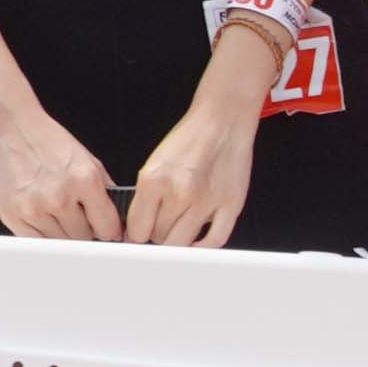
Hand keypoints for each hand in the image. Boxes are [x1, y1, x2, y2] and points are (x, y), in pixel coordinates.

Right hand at [0, 92, 119, 243]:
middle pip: (83, 238)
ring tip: (56, 211)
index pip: (107, 227)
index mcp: (84, 179)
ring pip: (59, 243)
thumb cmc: (46, 140)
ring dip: (62, 233)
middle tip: (78, 216)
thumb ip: (105, 189)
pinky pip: (35, 242)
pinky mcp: (12, 216)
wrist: (10, 126)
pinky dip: (41, 234)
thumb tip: (117, 218)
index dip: (108, 231)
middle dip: (85, 230)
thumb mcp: (87, 159)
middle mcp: (59, 196)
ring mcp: (34, 209)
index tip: (106, 231)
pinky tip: (42, 216)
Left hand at [129, 95, 259, 247]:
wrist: (222, 119)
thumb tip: (139, 227)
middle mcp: (180, 192)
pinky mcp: (230, 205)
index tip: (140, 233)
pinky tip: (197, 240)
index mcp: (154, 180)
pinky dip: (203, 246)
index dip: (137, 233)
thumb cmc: (190, 138)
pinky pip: (215, 240)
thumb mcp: (155, 163)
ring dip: (178, 239)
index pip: (137, 228)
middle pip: (159, 238)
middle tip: (161, 224)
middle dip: (157, 233)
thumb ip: (145, 197)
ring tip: (178, 227)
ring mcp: (206, 202)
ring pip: (183, 243)